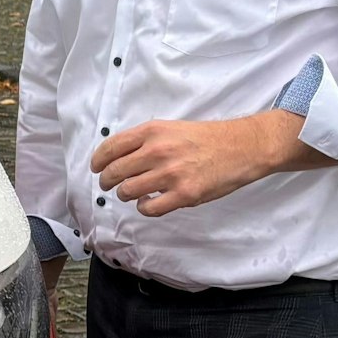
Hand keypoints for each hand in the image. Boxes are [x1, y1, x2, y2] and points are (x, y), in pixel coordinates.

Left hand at [90, 112, 309, 216]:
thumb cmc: (205, 138)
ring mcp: (170, 174)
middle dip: (107, 181)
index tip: (97, 168)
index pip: (111, 148)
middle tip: (109, 185)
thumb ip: (144, 140)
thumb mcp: (170, 128)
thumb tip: (117, 157)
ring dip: (125, 195)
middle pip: (115, 172)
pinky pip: (149, 208)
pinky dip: (144, 208)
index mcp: (152, 132)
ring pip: (128, 191)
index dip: (99, 161)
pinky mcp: (184, 195)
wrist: (241, 148)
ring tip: (132, 193)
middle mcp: (157, 151)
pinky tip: (149, 202)